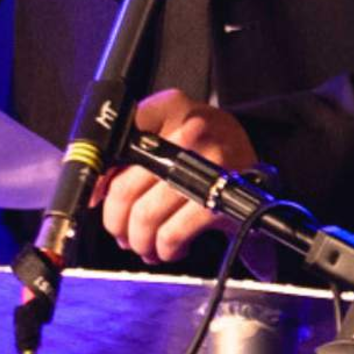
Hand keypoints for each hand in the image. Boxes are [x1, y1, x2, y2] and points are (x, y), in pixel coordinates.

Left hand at [95, 89, 257, 265]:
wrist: (257, 157)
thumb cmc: (203, 146)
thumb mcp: (170, 128)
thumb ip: (132, 150)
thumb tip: (95, 192)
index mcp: (169, 107)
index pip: (116, 140)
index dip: (99, 178)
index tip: (96, 198)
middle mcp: (188, 130)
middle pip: (126, 186)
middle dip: (117, 221)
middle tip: (121, 232)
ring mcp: (208, 164)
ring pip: (146, 214)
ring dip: (139, 239)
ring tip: (144, 244)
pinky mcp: (221, 198)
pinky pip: (173, 232)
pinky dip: (165, 247)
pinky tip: (169, 246)